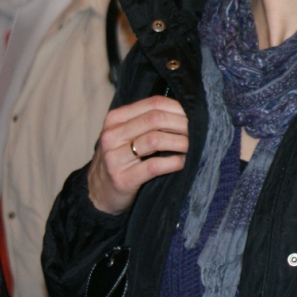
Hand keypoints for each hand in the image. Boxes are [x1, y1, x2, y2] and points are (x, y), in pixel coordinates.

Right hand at [88, 95, 188, 214]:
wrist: (98, 193)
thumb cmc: (122, 159)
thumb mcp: (127, 135)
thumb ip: (148, 121)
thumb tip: (186, 111)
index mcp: (115, 118)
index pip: (153, 103)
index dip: (178, 107)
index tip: (195, 115)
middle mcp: (112, 135)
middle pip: (155, 119)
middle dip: (182, 124)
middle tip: (198, 132)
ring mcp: (114, 157)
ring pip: (155, 140)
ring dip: (180, 142)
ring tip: (193, 147)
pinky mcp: (122, 178)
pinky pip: (154, 166)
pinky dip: (173, 162)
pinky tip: (183, 162)